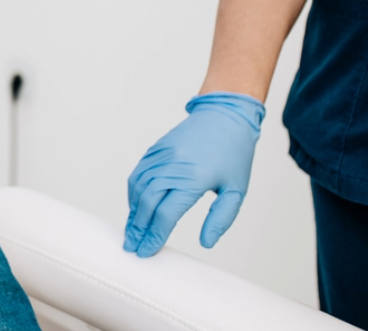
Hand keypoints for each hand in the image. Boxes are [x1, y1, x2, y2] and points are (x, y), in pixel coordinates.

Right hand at [123, 92, 265, 257]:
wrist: (225, 115)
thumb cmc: (234, 153)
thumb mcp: (236, 191)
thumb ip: (221, 218)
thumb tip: (206, 242)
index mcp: (193, 179)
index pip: (166, 215)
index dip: (155, 236)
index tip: (148, 251)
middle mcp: (172, 167)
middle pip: (146, 204)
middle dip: (137, 229)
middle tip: (132, 246)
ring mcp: (160, 156)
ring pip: (137, 189)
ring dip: (132, 212)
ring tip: (131, 230)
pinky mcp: (155, 150)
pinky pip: (137, 174)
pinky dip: (133, 193)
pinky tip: (135, 206)